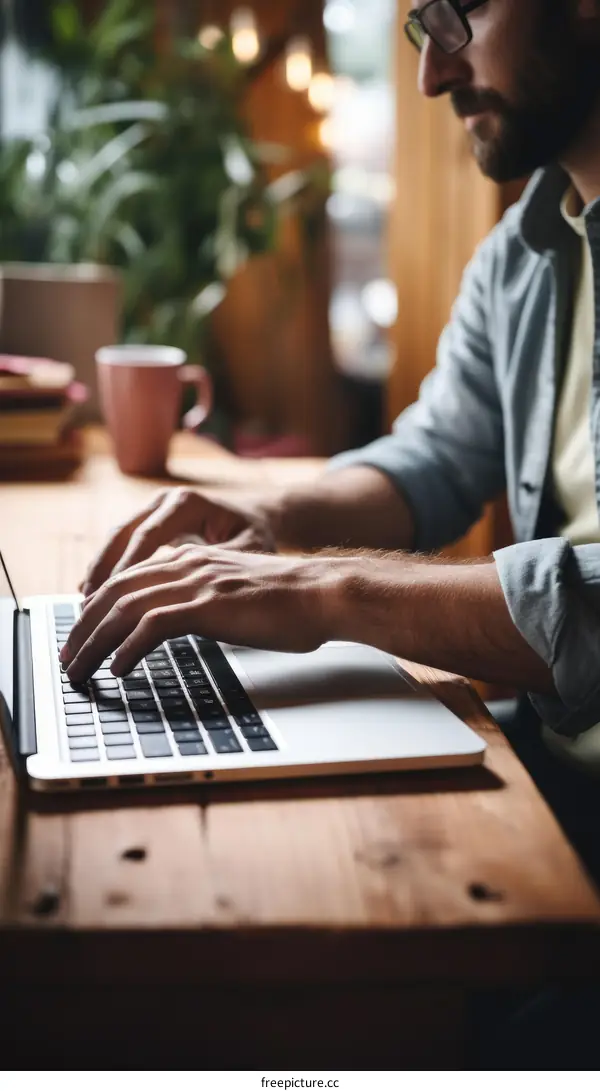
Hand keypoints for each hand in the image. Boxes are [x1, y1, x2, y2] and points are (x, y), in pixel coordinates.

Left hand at [63, 545, 349, 681]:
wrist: (323, 593)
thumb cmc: (290, 602)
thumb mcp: (235, 592)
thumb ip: (203, 599)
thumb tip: (179, 623)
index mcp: (192, 559)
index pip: (127, 579)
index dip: (96, 607)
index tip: (81, 633)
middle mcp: (187, 565)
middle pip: (114, 592)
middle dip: (82, 627)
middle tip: (67, 658)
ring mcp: (197, 583)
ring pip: (124, 609)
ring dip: (94, 643)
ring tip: (79, 671)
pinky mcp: (208, 605)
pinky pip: (152, 626)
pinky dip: (128, 649)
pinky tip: (119, 669)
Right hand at [81, 487, 278, 594]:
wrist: (258, 516)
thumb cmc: (255, 534)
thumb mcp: (245, 550)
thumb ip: (215, 565)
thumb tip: (189, 590)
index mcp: (187, 503)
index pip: (149, 535)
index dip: (129, 567)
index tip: (114, 596)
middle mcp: (165, 500)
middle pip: (124, 534)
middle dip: (105, 569)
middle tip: (90, 602)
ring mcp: (154, 508)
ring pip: (117, 538)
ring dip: (101, 569)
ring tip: (86, 602)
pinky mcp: (150, 523)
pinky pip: (123, 545)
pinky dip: (109, 569)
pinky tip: (94, 594)